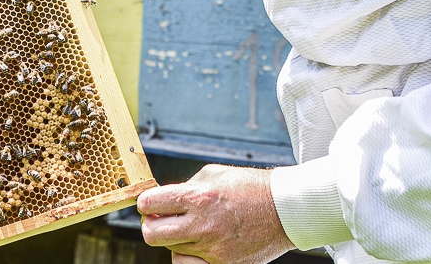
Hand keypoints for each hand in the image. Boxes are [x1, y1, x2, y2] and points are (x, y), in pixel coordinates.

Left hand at [139, 164, 293, 263]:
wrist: (285, 209)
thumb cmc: (250, 187)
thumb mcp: (214, 174)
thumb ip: (186, 187)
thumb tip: (162, 198)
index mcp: (198, 197)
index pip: (149, 204)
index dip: (145, 203)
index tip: (150, 203)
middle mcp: (203, 225)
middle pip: (151, 234)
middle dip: (151, 225)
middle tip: (160, 220)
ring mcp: (213, 249)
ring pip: (171, 251)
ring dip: (174, 240)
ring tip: (189, 230)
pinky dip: (188, 258)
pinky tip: (197, 246)